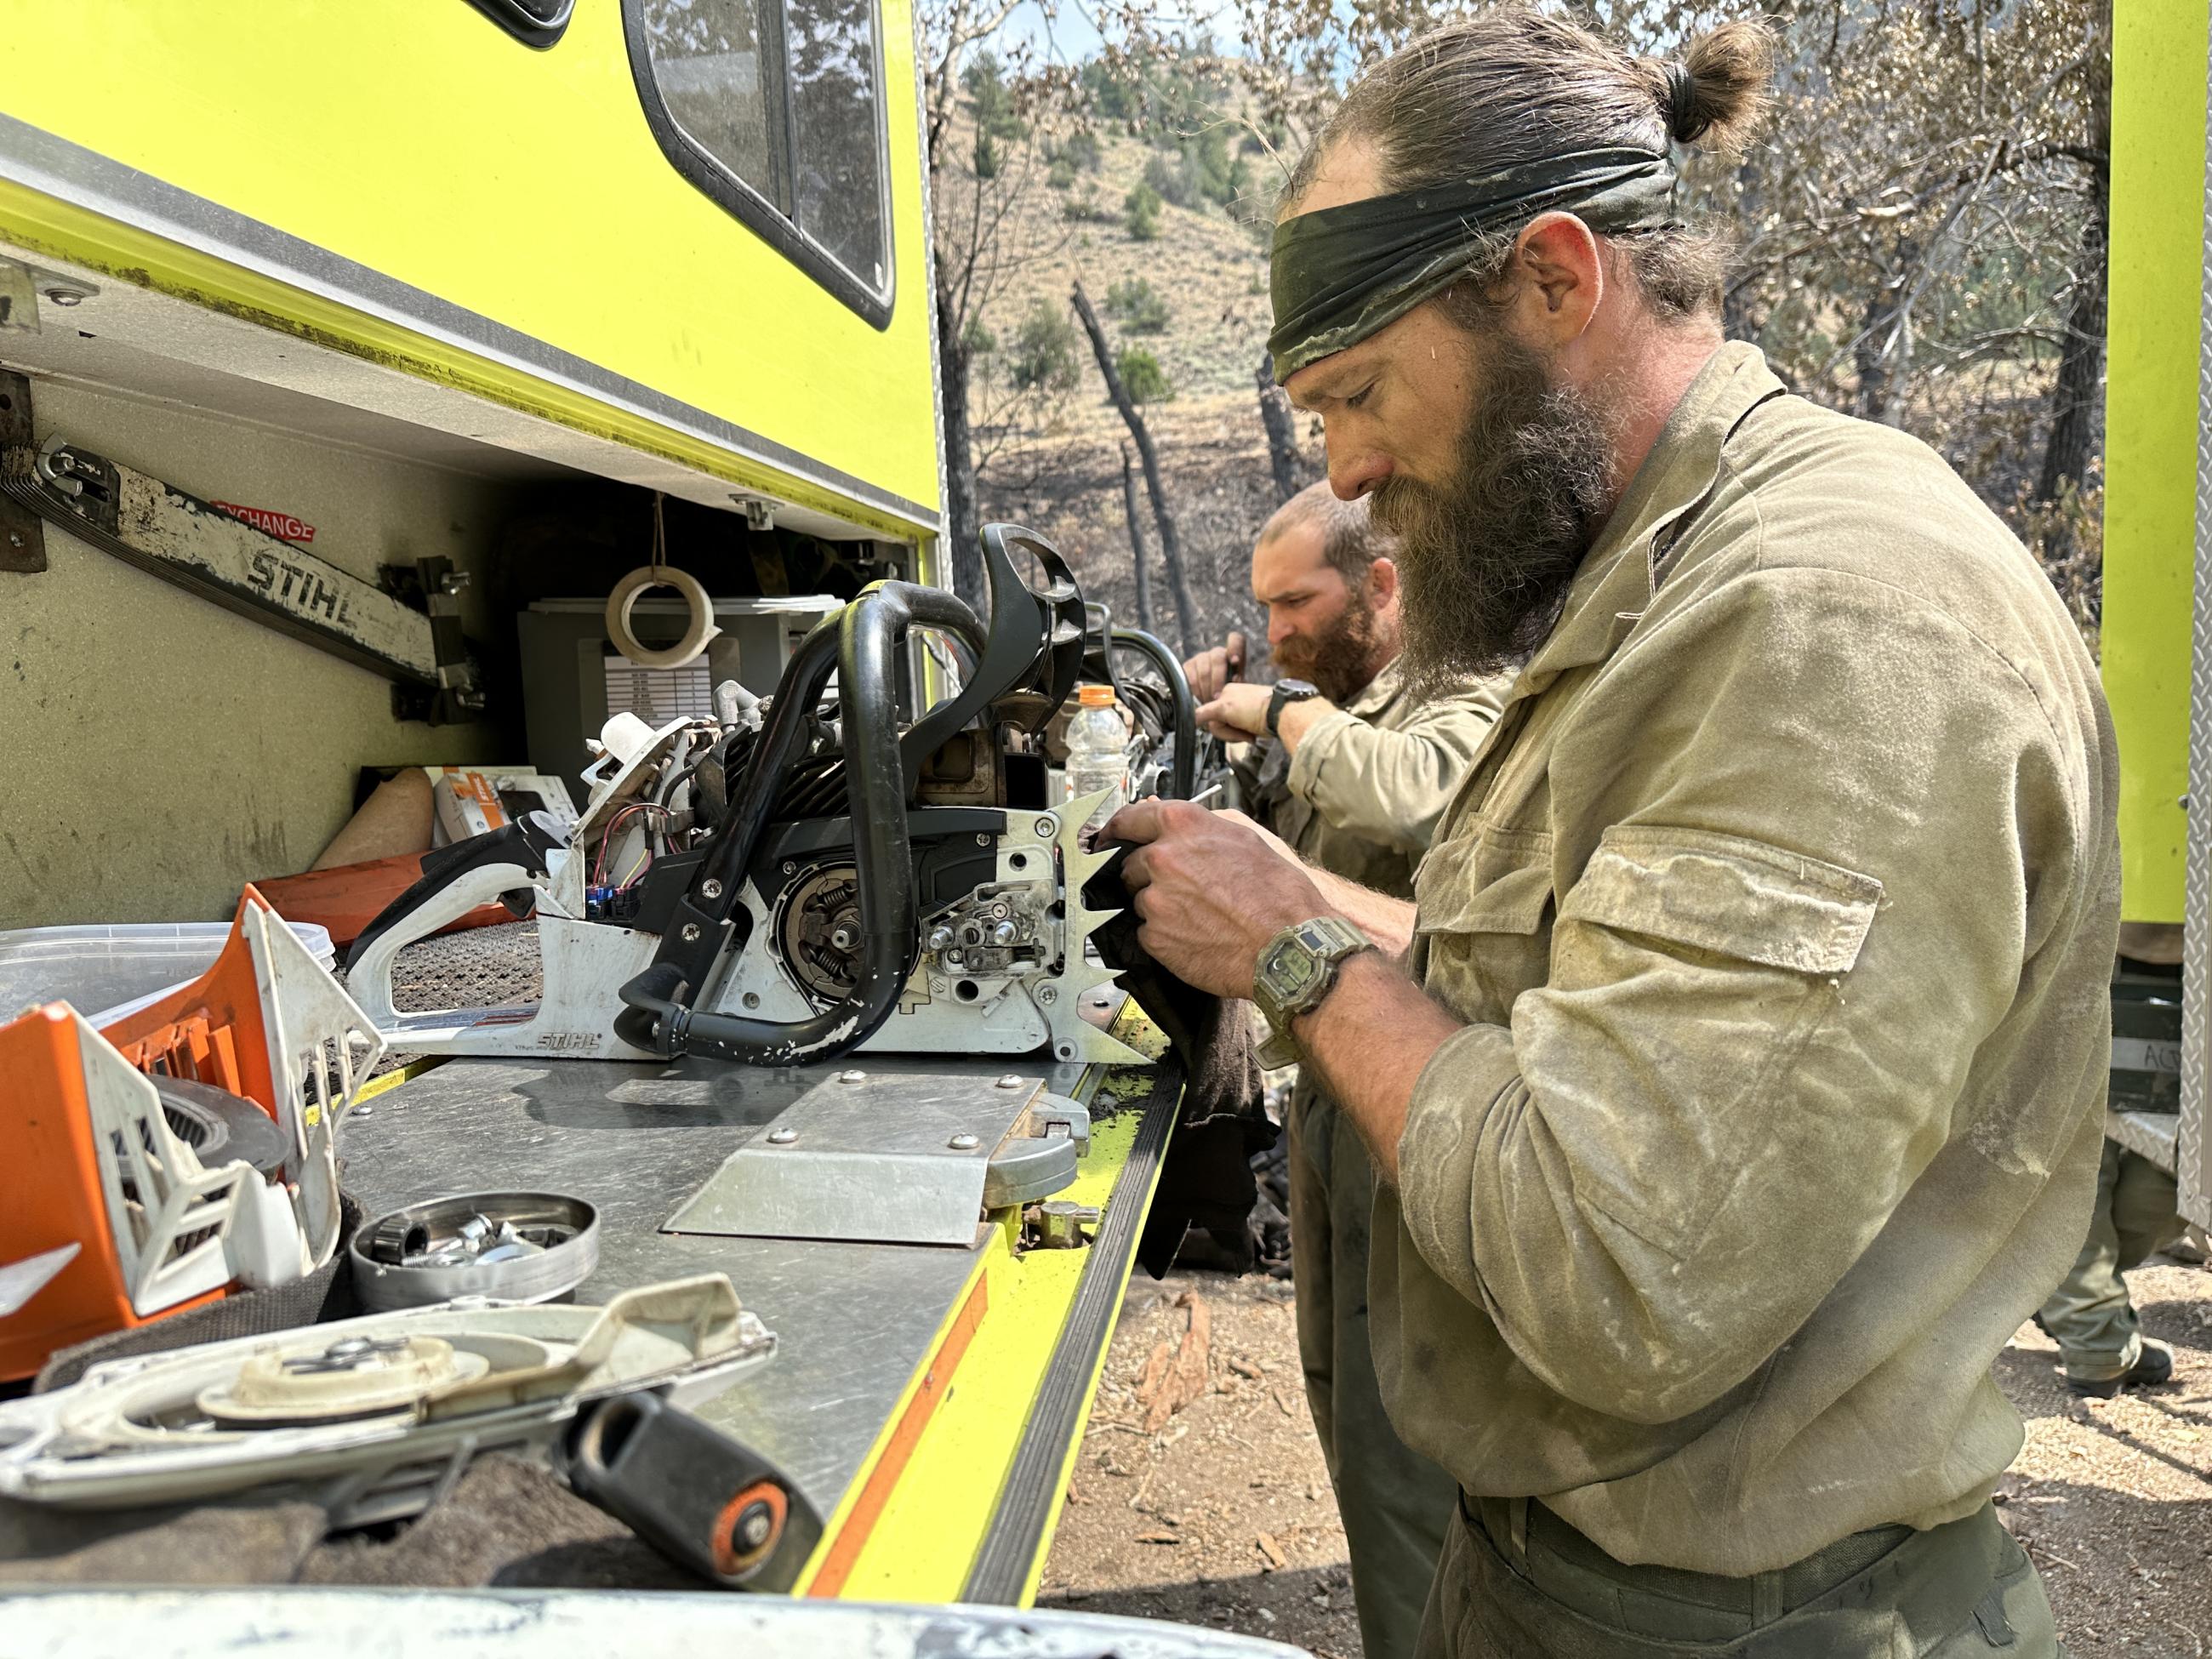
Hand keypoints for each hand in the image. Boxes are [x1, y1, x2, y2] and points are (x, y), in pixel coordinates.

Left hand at [1100, 799, 1328, 997]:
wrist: (1288, 945)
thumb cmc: (1277, 893)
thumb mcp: (1242, 838)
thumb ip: (1196, 826)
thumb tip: (1163, 814)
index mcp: (1183, 825)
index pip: (1129, 819)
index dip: (1117, 830)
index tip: (1110, 838)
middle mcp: (1162, 858)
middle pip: (1131, 865)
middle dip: (1147, 876)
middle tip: (1181, 890)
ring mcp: (1155, 899)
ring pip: (1140, 900)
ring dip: (1160, 908)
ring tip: (1199, 917)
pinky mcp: (1154, 937)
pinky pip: (1148, 933)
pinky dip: (1165, 936)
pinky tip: (1196, 937)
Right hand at [1181, 631, 1248, 702]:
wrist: (1211, 700)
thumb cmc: (1229, 695)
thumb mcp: (1238, 690)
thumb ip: (1239, 684)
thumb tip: (1235, 680)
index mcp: (1234, 654)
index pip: (1236, 640)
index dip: (1235, 648)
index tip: (1235, 661)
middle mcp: (1217, 653)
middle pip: (1218, 658)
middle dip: (1217, 680)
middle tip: (1217, 697)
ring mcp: (1201, 657)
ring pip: (1203, 670)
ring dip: (1205, 689)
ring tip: (1208, 702)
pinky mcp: (1188, 665)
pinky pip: (1190, 676)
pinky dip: (1194, 690)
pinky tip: (1197, 699)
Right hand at [1197, 683, 1269, 741]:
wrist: (1279, 716)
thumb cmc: (1257, 708)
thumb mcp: (1224, 708)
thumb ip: (1204, 712)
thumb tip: (1190, 717)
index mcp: (1225, 693)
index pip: (1209, 714)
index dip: (1217, 725)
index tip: (1224, 726)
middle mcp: (1233, 701)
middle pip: (1218, 725)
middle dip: (1229, 732)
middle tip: (1240, 731)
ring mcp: (1242, 712)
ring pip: (1228, 730)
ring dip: (1237, 735)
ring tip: (1248, 734)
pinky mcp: (1250, 722)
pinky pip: (1238, 733)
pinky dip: (1243, 736)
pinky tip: (1251, 735)